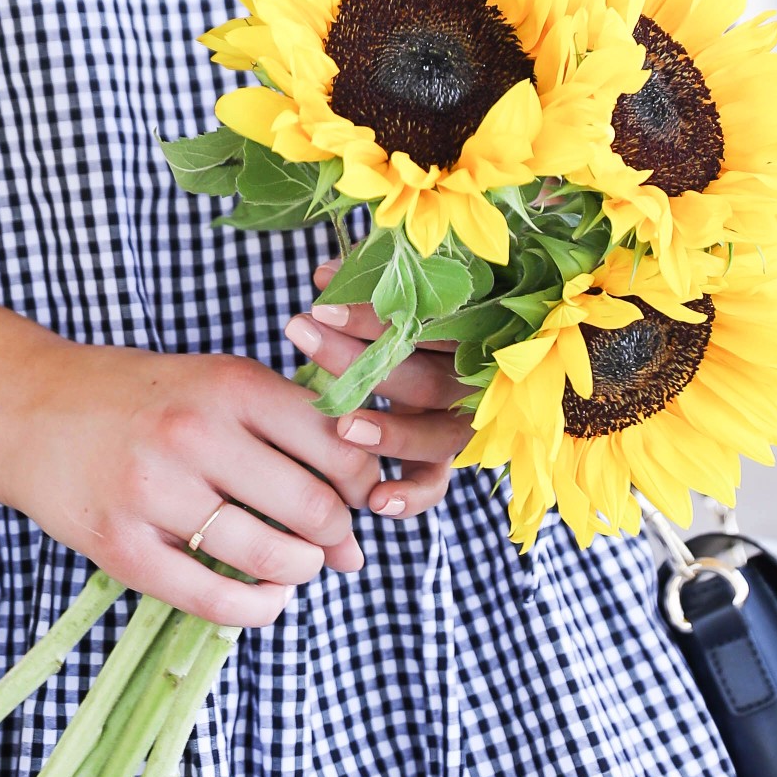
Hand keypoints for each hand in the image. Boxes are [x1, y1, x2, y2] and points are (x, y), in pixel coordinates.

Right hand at [0, 336, 385, 626]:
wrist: (31, 412)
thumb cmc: (138, 399)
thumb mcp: (213, 382)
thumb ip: (286, 428)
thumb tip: (361, 508)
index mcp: (229, 385)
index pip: (337, 446)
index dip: (363, 484)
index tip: (357, 499)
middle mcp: (195, 434)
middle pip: (313, 507)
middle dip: (337, 536)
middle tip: (333, 544)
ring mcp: (154, 493)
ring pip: (271, 557)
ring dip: (302, 571)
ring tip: (296, 566)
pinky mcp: (123, 547)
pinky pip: (214, 599)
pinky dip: (258, 609)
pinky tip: (267, 598)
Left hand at [284, 263, 476, 524]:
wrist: (430, 352)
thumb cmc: (404, 308)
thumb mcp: (393, 288)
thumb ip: (366, 279)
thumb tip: (325, 275)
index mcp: (471, 329)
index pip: (427, 323)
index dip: (373, 318)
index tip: (322, 309)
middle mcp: (472, 379)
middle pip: (425, 377)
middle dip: (360, 361)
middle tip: (304, 338)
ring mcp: (461, 422)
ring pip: (436, 435)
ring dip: (390, 434)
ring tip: (343, 428)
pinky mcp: (445, 459)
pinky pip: (435, 483)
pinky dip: (410, 497)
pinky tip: (375, 501)